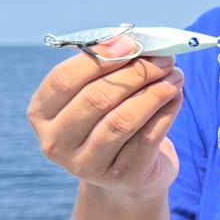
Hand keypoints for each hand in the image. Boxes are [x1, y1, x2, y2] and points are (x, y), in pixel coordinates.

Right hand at [27, 34, 184, 201]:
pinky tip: (176, 95)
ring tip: (175, 76)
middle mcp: (57, 143)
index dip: (100, 57)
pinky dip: (167, 112)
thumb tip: (132, 42)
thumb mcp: (100, 94)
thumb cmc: (111, 120)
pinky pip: (147, 138)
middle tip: (164, 59)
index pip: (64, 79)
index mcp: (42, 114)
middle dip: (136, 73)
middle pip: (97, 98)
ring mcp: (87, 165)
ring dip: (154, 92)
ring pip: (122, 120)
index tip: (133, 43)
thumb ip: (109, 68)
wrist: (128, 174)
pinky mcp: (122, 177)